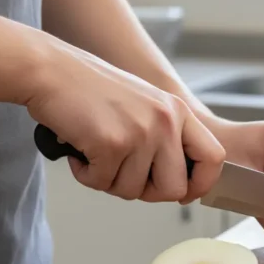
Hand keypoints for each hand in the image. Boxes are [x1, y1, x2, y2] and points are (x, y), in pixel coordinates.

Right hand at [26, 39, 224, 202]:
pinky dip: (87, 175)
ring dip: (110, 181)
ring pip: (134, 191)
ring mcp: (141, 132)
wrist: (50, 70)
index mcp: (179, 112)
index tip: (184, 193)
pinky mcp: (111, 143)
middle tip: (124, 175)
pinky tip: (80, 152)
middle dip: (147, 192)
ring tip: (96, 153)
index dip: (201, 183)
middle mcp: (166, 121)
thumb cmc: (92, 90)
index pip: (214, 158)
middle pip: (175, 189)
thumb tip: (180, 185)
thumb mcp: (146, 105)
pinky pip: (102, 183)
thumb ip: (166, 138)